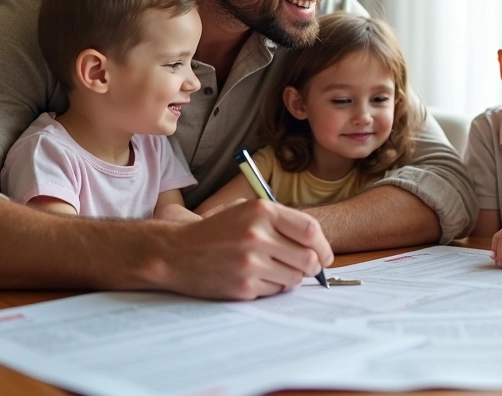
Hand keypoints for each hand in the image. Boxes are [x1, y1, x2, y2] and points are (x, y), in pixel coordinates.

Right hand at [157, 199, 333, 299]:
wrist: (176, 253)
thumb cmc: (216, 231)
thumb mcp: (246, 210)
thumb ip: (281, 221)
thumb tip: (317, 243)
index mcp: (261, 211)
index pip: (310, 230)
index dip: (323, 246)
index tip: (325, 255)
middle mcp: (257, 235)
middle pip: (308, 258)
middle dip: (313, 266)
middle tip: (308, 268)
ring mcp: (250, 262)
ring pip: (295, 277)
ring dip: (293, 277)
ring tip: (276, 270)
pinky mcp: (243, 286)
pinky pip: (276, 290)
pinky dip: (274, 287)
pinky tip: (257, 278)